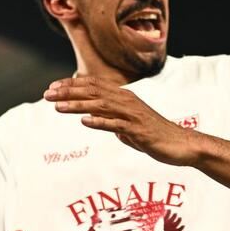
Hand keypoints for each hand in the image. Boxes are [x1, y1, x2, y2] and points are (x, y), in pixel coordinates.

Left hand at [44, 76, 193, 165]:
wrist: (183, 145)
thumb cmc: (156, 136)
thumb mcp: (130, 126)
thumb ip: (113, 121)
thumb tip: (97, 122)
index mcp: (124, 98)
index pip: (94, 86)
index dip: (72, 85)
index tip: (52, 87)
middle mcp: (127, 102)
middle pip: (93, 92)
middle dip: (68, 92)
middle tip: (47, 94)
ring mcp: (133, 116)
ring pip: (101, 106)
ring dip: (78, 105)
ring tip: (58, 107)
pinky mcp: (139, 130)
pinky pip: (117, 124)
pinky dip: (100, 122)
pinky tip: (85, 122)